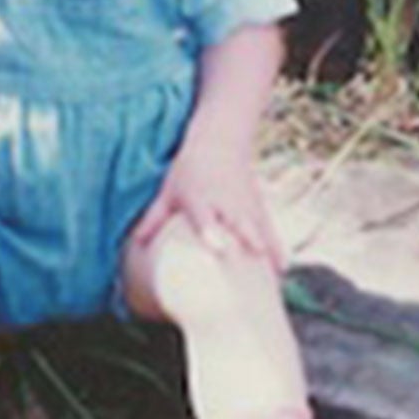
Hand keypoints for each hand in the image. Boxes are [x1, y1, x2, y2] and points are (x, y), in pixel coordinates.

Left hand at [131, 134, 282, 264]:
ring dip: (266, 249)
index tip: (217, 248)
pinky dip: (275, 247)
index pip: (205, 215)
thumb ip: (155, 216)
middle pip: (238, 222)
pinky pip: (268, 228)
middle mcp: (226, 200)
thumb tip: (136, 243)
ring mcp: (245, 203)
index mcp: (200, 196)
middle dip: (247, 239)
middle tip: (254, 258)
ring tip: (272, 277)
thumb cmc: (190, 169)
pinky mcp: (257, 205)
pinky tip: (281, 268)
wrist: (220, 141)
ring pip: (258, 227)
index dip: (210, 231)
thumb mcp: (169, 190)